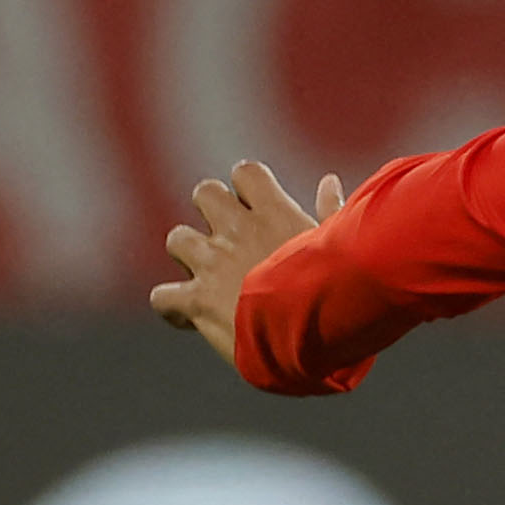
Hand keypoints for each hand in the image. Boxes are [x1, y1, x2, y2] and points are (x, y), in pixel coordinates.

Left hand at [151, 160, 341, 366]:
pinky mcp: (198, 301)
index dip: (248, 187)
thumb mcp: (341, 245)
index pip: (247, 173)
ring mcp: (213, 264)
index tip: (259, 207)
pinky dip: (172, 306)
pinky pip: (162, 297)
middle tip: (230, 239)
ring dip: (189, 254)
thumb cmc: (342, 288)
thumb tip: (329, 182)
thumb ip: (330, 211)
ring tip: (210, 277)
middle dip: (212, 212)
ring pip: (177, 238)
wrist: (320, 331)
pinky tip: (191, 317)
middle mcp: (237, 231)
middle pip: (205, 193)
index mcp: (276, 214)